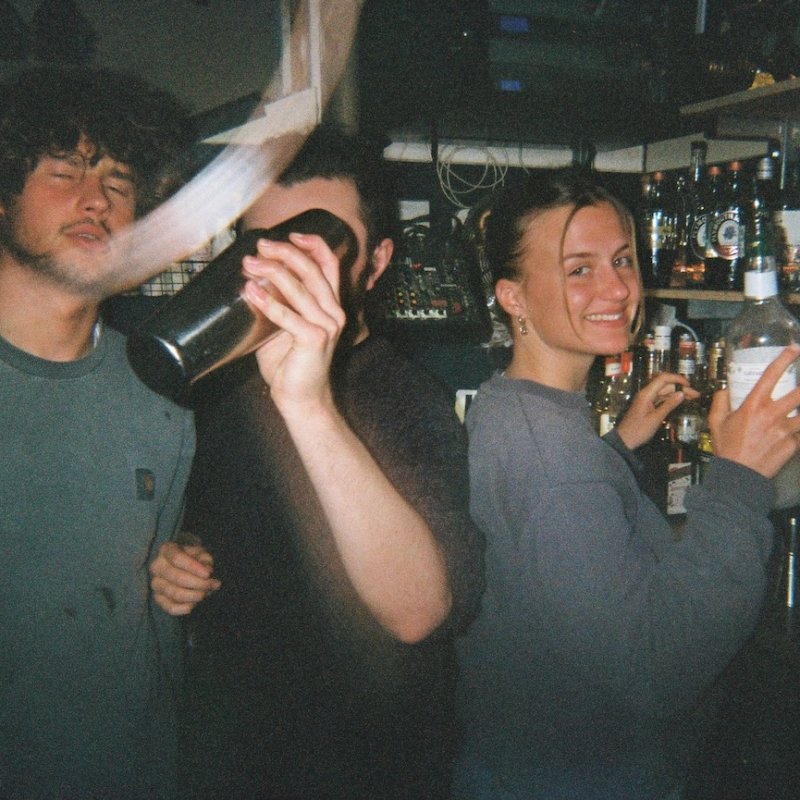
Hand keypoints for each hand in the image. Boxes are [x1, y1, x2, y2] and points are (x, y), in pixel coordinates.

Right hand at [149, 539, 220, 615]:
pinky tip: (195, 604)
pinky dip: (185, 608)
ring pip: (174, 593)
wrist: (184, 564)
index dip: (193, 567)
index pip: (177, 558)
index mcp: (166, 550)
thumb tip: (208, 572)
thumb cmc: (194, 557)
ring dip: (194, 596)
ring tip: (207, 592)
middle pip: (176, 577)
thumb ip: (205, 560)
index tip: (208, 574)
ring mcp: (156, 583)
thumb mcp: (201, 552)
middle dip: (198, 583)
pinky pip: (170, 607)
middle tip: (213, 584)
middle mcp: (157, 566)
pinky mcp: (158, 598)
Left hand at [240, 232, 345, 416]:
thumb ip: (278, 304)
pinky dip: (267, 301)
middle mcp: (334, 312)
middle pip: (313, 270)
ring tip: (249, 264)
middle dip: (285, 252)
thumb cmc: (291, 363)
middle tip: (260, 245)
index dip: (313, 244)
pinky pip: (287, 315)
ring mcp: (327, 326)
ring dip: (271, 271)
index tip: (290, 234)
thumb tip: (251, 281)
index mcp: (331, 305)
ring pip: (299, 288)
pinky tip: (250, 291)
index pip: (330, 265)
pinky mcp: (315, 339)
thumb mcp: (284, 326)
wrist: (301, 398)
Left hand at [615, 372, 697, 449]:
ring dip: (678, 393)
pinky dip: (671, 399)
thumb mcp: (656, 418)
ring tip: (693, 398)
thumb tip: (682, 394)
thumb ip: (669, 405)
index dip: (677, 379)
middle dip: (681, 388)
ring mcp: (647, 399)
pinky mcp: (648, 405)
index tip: (689, 384)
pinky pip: (661, 399)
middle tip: (696, 395)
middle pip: (666, 385)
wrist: (625, 440)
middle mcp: (646, 394)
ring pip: (665, 392)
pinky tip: (681, 401)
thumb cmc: (639, 430)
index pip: (663, 378)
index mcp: (646, 394)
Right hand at [709, 344, 799, 478]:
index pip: (771, 376)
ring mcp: (786, 430)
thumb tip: (726, 389)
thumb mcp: (716, 422)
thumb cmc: (727, 448)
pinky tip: (793, 430)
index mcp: (753, 406)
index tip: (794, 348)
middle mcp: (773, 415)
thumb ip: (720, 402)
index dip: (784, 359)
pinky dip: (799, 431)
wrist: (739, 476)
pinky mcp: (793, 444)